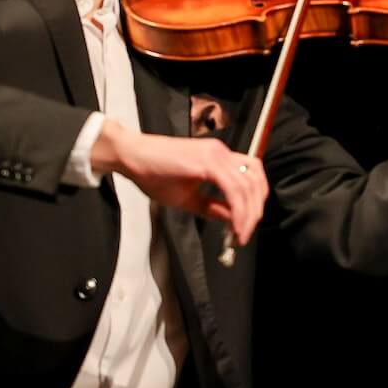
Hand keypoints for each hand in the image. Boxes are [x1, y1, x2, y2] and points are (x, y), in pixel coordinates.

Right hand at [93, 121, 267, 246]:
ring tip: (239, 234)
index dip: (254, 203)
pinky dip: (238, 209)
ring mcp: (216, 155)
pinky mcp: (207, 161)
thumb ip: (212, 207)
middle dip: (254, 212)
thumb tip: (232, 219)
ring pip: (247, 186)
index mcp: (219, 158)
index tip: (246, 225)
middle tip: (245, 234)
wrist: (131, 156)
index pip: (251, 177)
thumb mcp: (188, 198)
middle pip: (255, 182)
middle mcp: (221, 153)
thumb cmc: (153, 172)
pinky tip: (233, 225)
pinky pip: (233, 188)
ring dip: (247, 214)